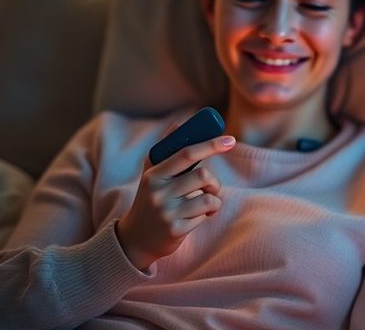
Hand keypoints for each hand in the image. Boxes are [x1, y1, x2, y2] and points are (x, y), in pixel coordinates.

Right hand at [115, 132, 233, 269]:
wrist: (135, 239)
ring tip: (205, 204)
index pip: (186, 154)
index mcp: (154, 174)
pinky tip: (194, 218)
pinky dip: (206, 215)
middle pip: (203, 175)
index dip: (211, 145)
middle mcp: (158, 192)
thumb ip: (165, 151)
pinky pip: (205, 216)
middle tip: (211, 188)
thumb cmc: (150, 201)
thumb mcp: (151, 176)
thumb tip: (178, 124)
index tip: (230, 140)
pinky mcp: (175, 230)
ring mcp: (166, 212)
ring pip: (209, 197)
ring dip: (214, 200)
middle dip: (214, 182)